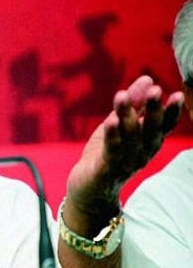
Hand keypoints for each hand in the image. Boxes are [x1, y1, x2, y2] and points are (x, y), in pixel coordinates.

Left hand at [65, 75, 183, 231]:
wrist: (89, 189)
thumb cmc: (107, 154)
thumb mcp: (120, 124)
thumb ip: (133, 103)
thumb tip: (147, 78)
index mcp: (148, 143)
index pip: (163, 126)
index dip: (171, 112)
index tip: (176, 94)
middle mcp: (142, 154)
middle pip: (150, 131)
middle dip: (153, 110)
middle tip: (156, 90)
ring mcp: (126, 163)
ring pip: (129, 138)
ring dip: (127, 116)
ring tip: (122, 96)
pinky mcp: (107, 170)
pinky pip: (111, 151)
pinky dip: (112, 136)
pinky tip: (111, 121)